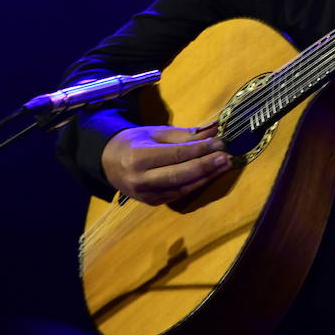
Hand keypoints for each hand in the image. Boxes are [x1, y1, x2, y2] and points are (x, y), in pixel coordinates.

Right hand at [100, 124, 231, 204]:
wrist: (108, 163)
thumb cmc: (134, 142)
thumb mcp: (156, 132)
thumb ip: (185, 135)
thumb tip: (214, 130)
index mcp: (139, 157)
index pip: (176, 154)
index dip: (200, 150)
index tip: (220, 142)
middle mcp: (141, 179)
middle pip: (180, 174)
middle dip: (206, 165)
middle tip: (226, 156)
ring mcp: (146, 195)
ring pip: (182, 187)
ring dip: (206, 176)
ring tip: (224, 165)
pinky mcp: (152, 203)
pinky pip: (179, 194)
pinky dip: (196, 184)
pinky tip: (210, 175)